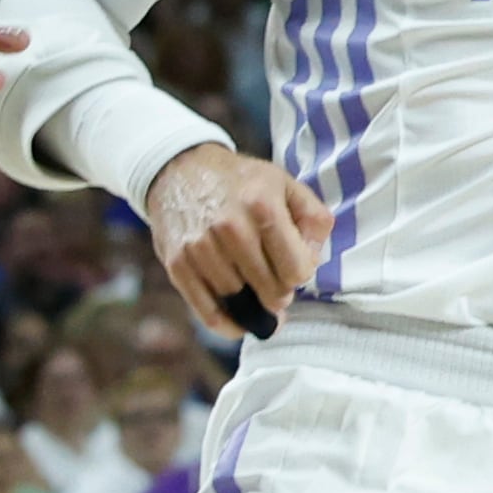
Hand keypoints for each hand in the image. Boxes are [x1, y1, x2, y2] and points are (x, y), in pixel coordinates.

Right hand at [144, 140, 332, 334]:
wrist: (177, 168)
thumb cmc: (239, 181)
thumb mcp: (285, 184)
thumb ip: (314, 220)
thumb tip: (311, 262)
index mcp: (261, 206)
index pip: (297, 270)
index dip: (301, 273)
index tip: (291, 264)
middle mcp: (229, 227)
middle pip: (272, 291)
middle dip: (280, 291)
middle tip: (274, 280)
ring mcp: (200, 247)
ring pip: (242, 301)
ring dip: (253, 301)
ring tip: (253, 287)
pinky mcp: (177, 263)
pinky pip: (209, 312)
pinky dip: (229, 324)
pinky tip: (240, 321)